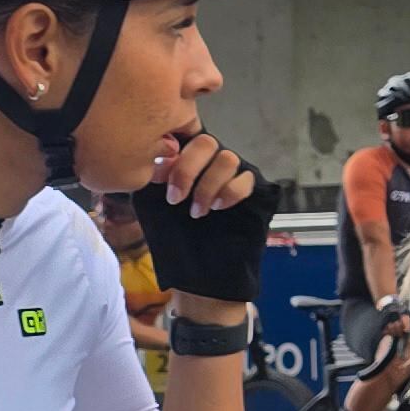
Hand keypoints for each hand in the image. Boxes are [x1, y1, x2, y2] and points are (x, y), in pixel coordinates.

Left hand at [133, 131, 273, 301]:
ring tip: (198, 211)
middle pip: (206, 142)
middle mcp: (211, 163)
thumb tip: (161, 158)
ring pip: (227, 158)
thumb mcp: (154, 206)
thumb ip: (156, 178)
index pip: (182, 138)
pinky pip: (246, 178)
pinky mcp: (254, 191)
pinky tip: (218, 208)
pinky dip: (230, 191)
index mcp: (186, 161)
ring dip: (208, 185)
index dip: (171, 156)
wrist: (201, 272)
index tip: (160, 183)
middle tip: (176, 199)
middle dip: (187, 170)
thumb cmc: (176, 239)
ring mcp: (235, 175)